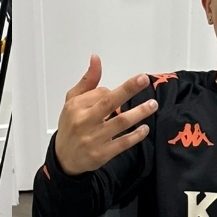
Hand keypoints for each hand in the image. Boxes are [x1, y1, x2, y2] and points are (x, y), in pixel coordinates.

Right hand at [52, 56, 155, 175]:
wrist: (64, 158)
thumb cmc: (71, 126)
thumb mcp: (72, 101)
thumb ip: (88, 81)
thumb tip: (96, 59)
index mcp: (76, 107)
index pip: (102, 94)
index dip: (115, 92)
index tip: (123, 93)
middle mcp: (84, 121)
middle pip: (108, 103)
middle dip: (128, 90)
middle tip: (144, 80)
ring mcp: (94, 139)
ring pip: (120, 123)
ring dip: (138, 113)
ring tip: (152, 105)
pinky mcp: (101, 154)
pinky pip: (122, 143)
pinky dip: (135, 136)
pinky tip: (145, 129)